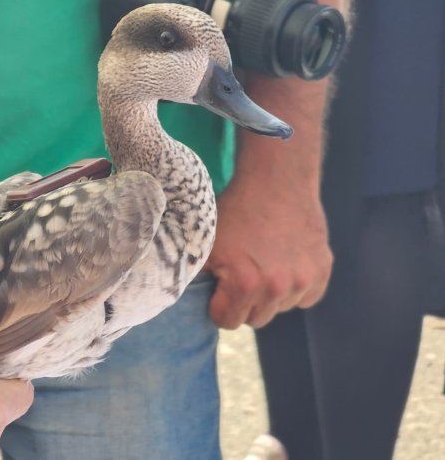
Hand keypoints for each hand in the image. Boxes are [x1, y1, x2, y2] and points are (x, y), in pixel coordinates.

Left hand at [206, 175, 332, 328]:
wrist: (276, 180)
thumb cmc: (235, 211)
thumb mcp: (205, 243)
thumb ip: (193, 275)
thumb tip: (180, 296)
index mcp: (245, 284)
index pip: (227, 321)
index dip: (218, 304)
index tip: (219, 287)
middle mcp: (277, 288)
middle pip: (255, 319)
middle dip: (244, 302)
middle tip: (241, 273)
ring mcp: (303, 280)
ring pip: (280, 308)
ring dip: (271, 294)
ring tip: (263, 262)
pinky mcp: (322, 271)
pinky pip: (305, 297)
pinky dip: (295, 287)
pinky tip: (285, 262)